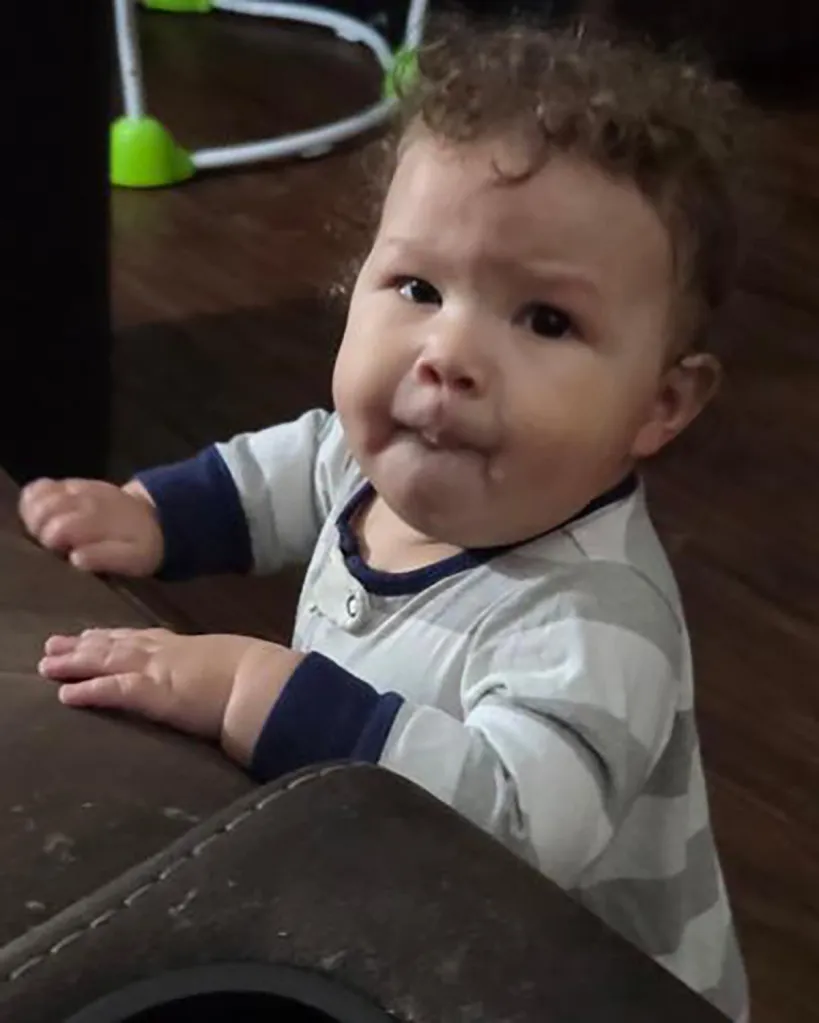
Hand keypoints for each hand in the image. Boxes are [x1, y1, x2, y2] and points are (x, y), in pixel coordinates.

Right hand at [19, 478, 163, 575]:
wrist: (154, 519)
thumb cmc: (139, 545)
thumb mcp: (133, 558)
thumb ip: (106, 558)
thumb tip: (76, 559)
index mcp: (99, 520)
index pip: (59, 527)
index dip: (51, 542)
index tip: (58, 553)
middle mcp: (84, 499)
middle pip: (43, 509)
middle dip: (38, 529)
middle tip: (49, 545)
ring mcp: (77, 489)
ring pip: (39, 494)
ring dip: (32, 515)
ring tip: (40, 532)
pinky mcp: (71, 485)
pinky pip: (41, 486)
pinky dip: (31, 500)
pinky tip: (37, 517)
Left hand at [38, 628, 303, 764]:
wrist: (267, 682)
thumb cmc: (264, 676)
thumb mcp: (242, 665)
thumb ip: (228, 669)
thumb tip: (237, 677)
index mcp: (190, 648)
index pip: (145, 639)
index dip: (116, 636)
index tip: (94, 633)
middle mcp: (168, 654)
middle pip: (117, 646)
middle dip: (84, 645)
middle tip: (55, 644)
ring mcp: (159, 671)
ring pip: (107, 662)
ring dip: (75, 663)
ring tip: (47, 664)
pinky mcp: (156, 694)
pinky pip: (114, 691)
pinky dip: (89, 691)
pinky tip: (66, 695)